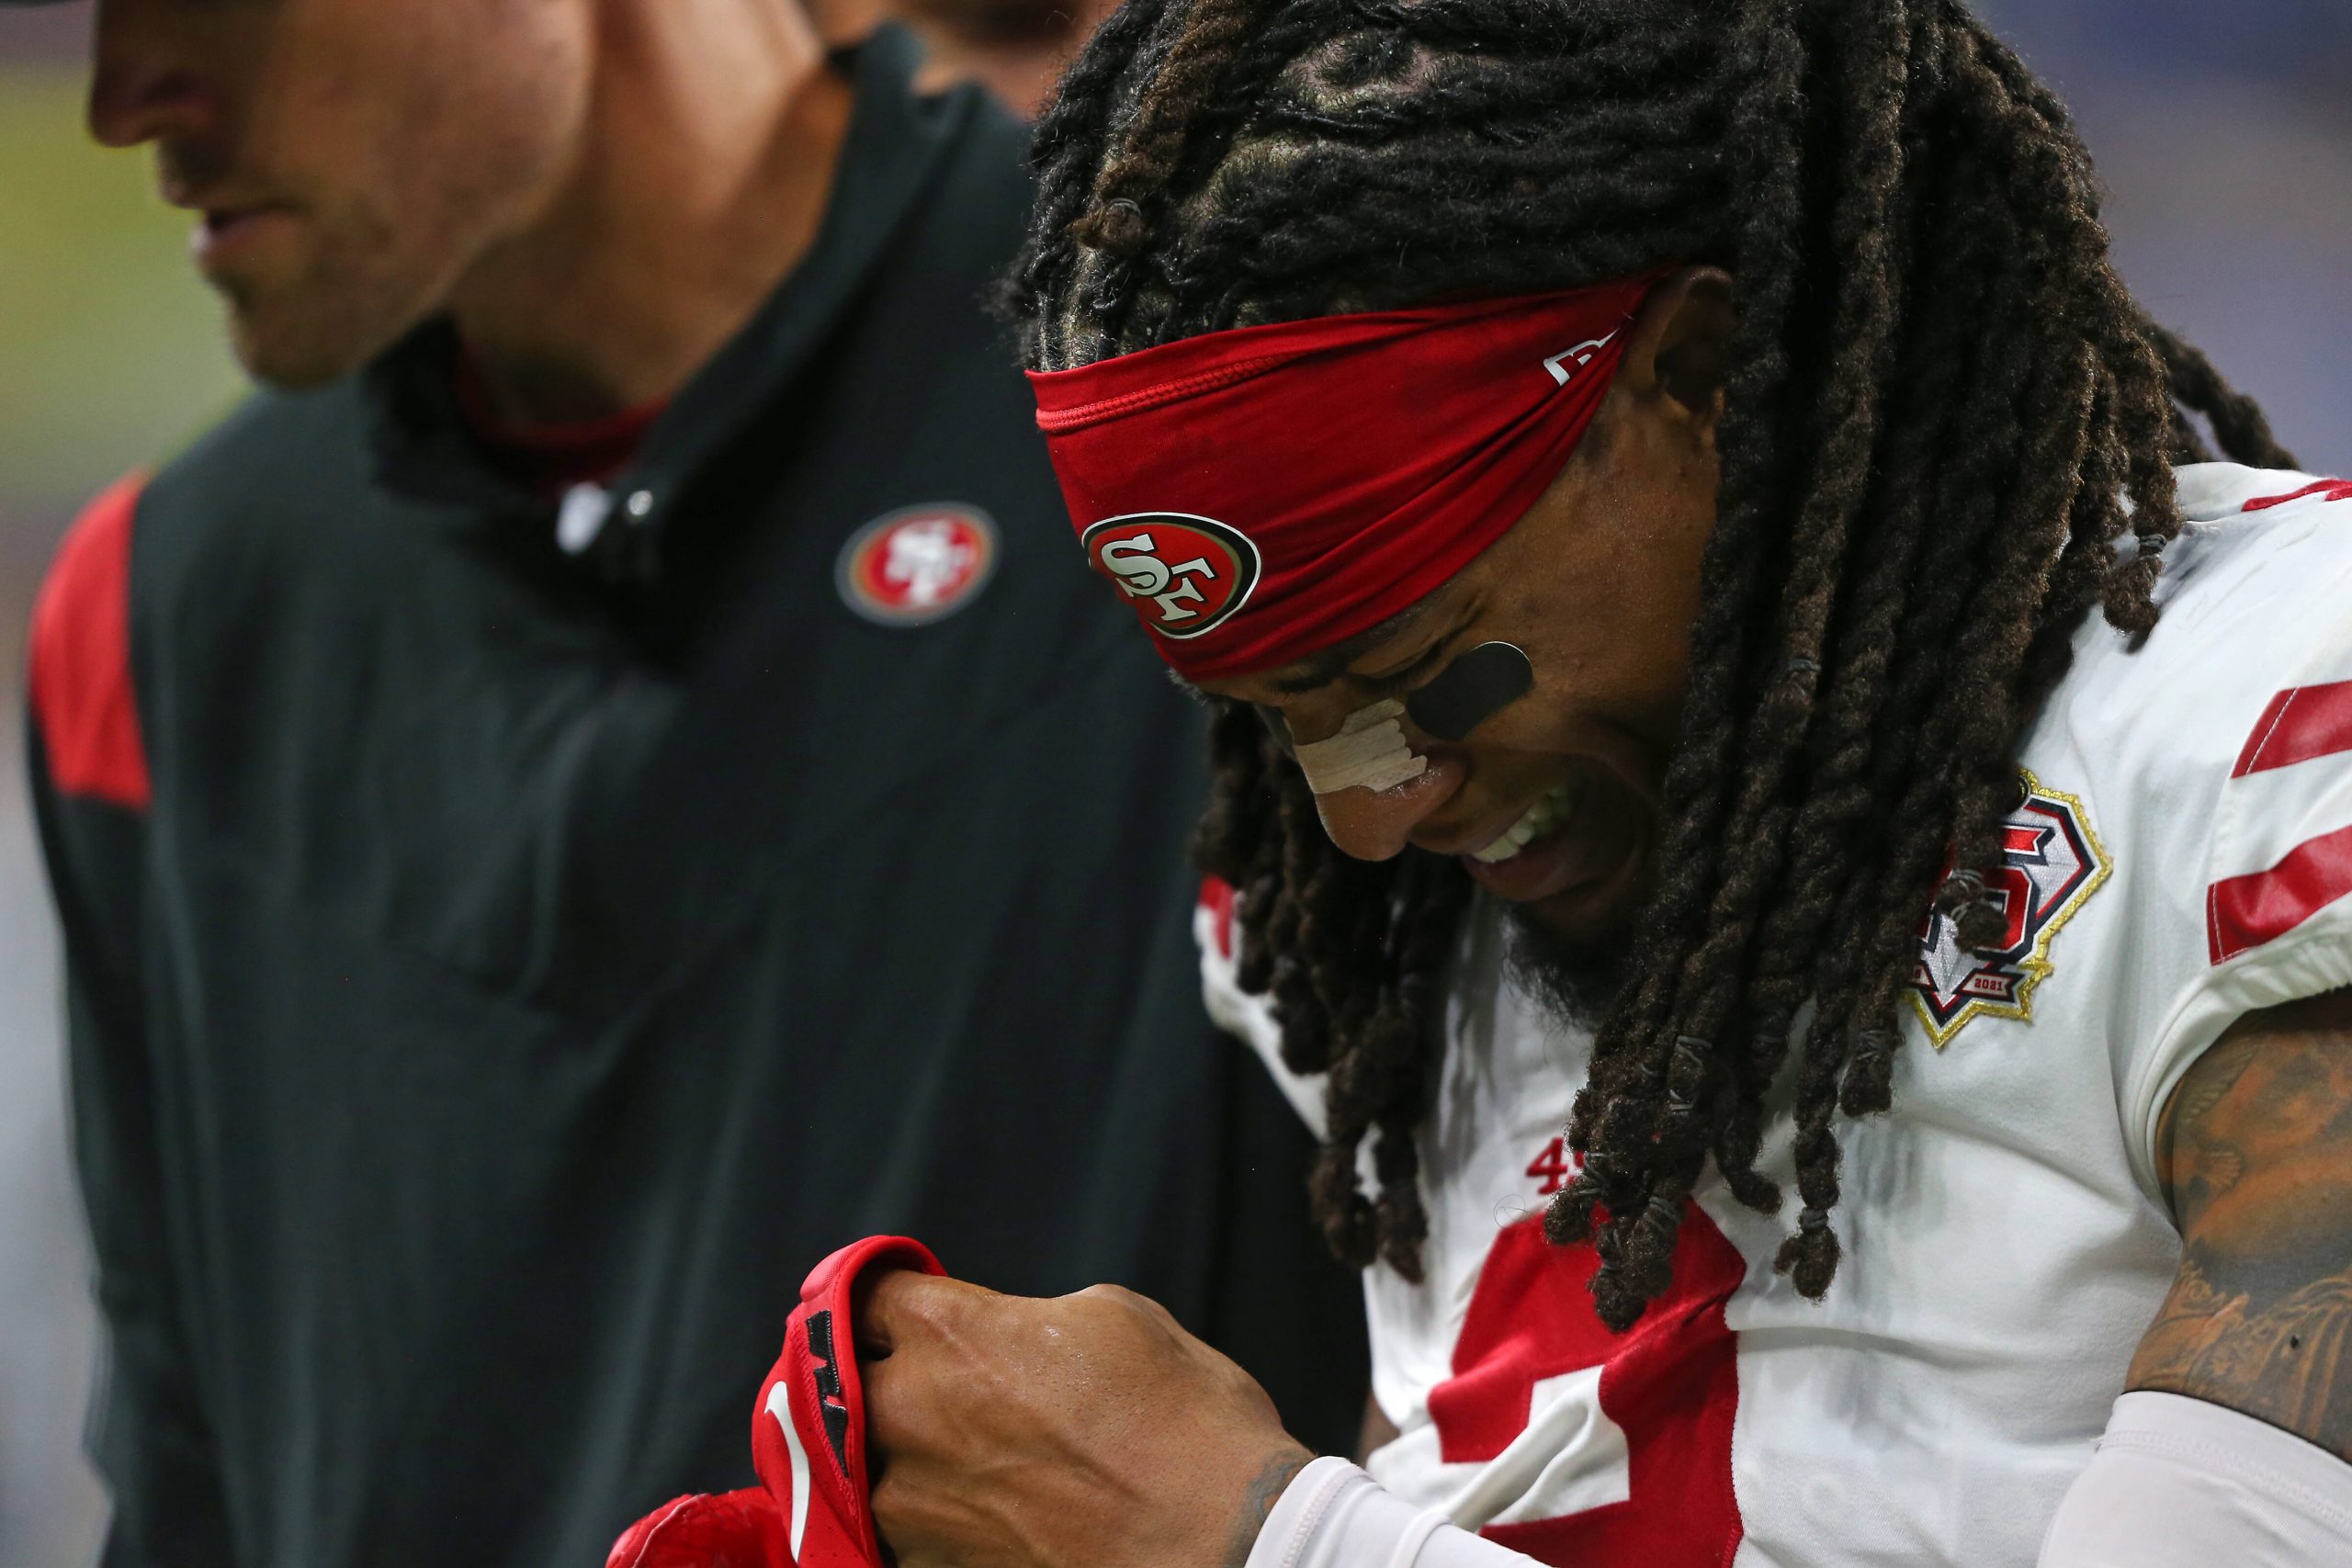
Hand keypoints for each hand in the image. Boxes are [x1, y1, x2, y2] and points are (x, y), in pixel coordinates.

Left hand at [858, 1273, 1312, 1567]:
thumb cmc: (1187, 1425)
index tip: (905, 1305)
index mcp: (949, 1334)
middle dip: (879, 1378)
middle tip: (929, 1385)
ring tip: (968, 1464)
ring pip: (864, 1469)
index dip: (891, 1295)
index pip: (868, 1294)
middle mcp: (909, 1415)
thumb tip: (1014, 1334)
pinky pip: (903, 1540)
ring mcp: (914, 1508)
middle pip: (841, 1383)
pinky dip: (933, 1527)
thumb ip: (1031, 1318)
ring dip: (901, 1460)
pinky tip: (986, 1520)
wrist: (1227, 1545)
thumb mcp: (1116, 1318)